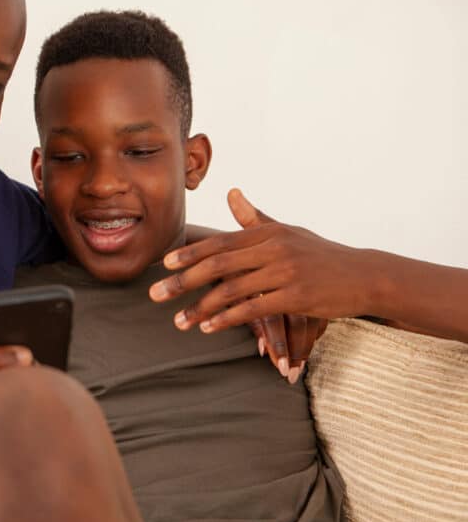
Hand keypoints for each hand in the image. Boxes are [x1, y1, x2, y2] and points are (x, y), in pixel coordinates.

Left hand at [150, 189, 366, 377]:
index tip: (164, 265)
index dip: (190, 253)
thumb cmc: (321, 254)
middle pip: (218, 265)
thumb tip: (231, 193)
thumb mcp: (288, 232)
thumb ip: (256, 219)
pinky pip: (253, 310)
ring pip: (231, 290)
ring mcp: (285, 273)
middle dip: (182, 281)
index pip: (220, 243)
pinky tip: (208, 328)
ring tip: (178, 322)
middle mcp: (273, 249)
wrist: (364, 275)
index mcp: (267, 233)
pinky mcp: (296, 297)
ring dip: (200, 308)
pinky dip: (228, 319)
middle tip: (156, 295)